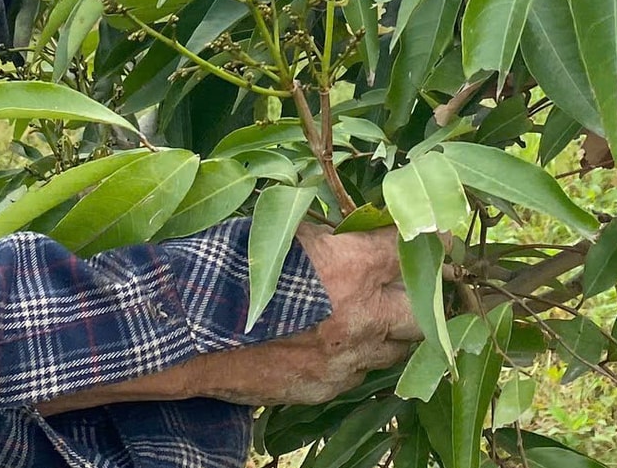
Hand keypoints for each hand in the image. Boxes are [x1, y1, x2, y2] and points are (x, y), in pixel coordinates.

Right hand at [38, 224, 420, 414]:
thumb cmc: (223, 263)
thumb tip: (354, 229)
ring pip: (397, 348)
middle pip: (425, 311)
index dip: (427, 237)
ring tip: (380, 306)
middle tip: (421, 277)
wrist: (179, 331)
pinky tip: (341, 335)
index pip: (411, 249)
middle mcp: (358, 321)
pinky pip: (360, 371)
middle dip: (426, 293)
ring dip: (393, 327)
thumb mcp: (278, 227)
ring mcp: (343, 363)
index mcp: (350, 269)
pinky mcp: (323, 389)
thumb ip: (326, 232)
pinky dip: (360, 352)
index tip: (437, 233)